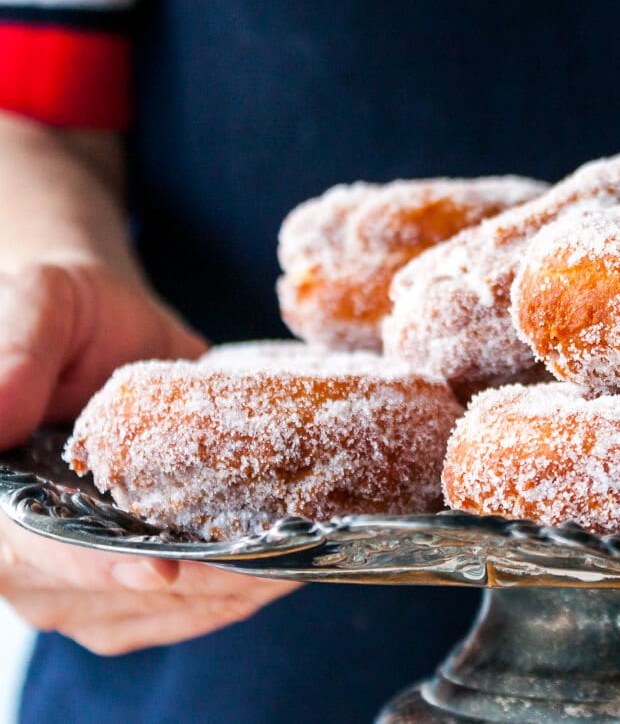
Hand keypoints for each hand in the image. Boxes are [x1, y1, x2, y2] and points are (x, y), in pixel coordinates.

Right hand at [0, 260, 296, 652]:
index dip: (97, 566)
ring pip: (141, 617)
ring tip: (291, 566)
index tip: (162, 569)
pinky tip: (277, 574)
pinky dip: (225, 599)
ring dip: (218, 600)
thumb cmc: (61, 309)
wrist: (98, 321)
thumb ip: (16, 357)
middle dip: (189, 588)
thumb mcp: (37, 304)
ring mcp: (74, 570)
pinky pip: (169, 611)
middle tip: (270, 567)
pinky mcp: (125, 572)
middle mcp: (22, 545)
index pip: (34, 546)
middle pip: (99, 598)